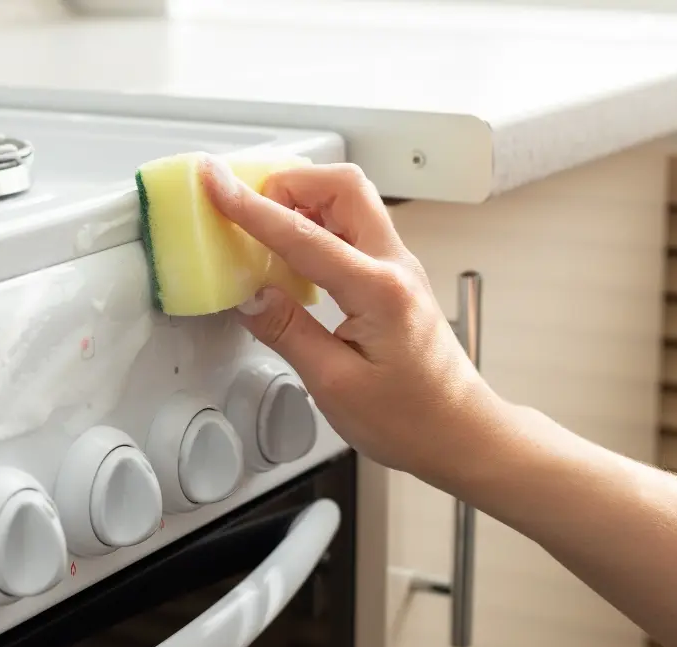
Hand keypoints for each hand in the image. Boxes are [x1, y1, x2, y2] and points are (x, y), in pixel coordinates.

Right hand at [198, 156, 503, 479]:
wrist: (461, 434)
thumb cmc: (412, 420)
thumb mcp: (334, 385)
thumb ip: (288, 332)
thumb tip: (250, 296)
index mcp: (380, 291)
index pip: (303, 235)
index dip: (250, 207)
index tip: (216, 182)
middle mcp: (395, 267)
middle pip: (342, 187)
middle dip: (290, 184)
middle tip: (248, 206)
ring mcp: (399, 269)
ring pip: (351, 202)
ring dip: (304, 202)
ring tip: (265, 231)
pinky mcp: (394, 279)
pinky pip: (354, 230)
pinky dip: (318, 227)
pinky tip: (294, 258)